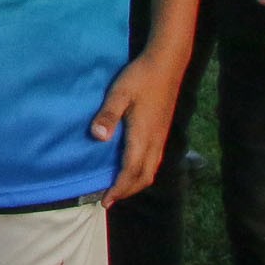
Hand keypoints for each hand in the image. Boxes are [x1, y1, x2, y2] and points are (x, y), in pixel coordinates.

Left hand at [90, 49, 187, 201]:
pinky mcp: (163, 131)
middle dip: (127, 191)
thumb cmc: (140, 77)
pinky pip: (155, 161)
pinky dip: (143, 172)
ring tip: (120, 188)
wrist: (167, 64)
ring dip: (136, 183)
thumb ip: (108, 115)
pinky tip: (133, 167)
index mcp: (143, 135)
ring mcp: (161, 137)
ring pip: (151, 170)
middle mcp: (155, 141)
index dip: (119, 188)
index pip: (131, 171)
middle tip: (109, 199)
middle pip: (144, 176)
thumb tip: (97, 136)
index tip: (106, 200)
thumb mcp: (119, 93)